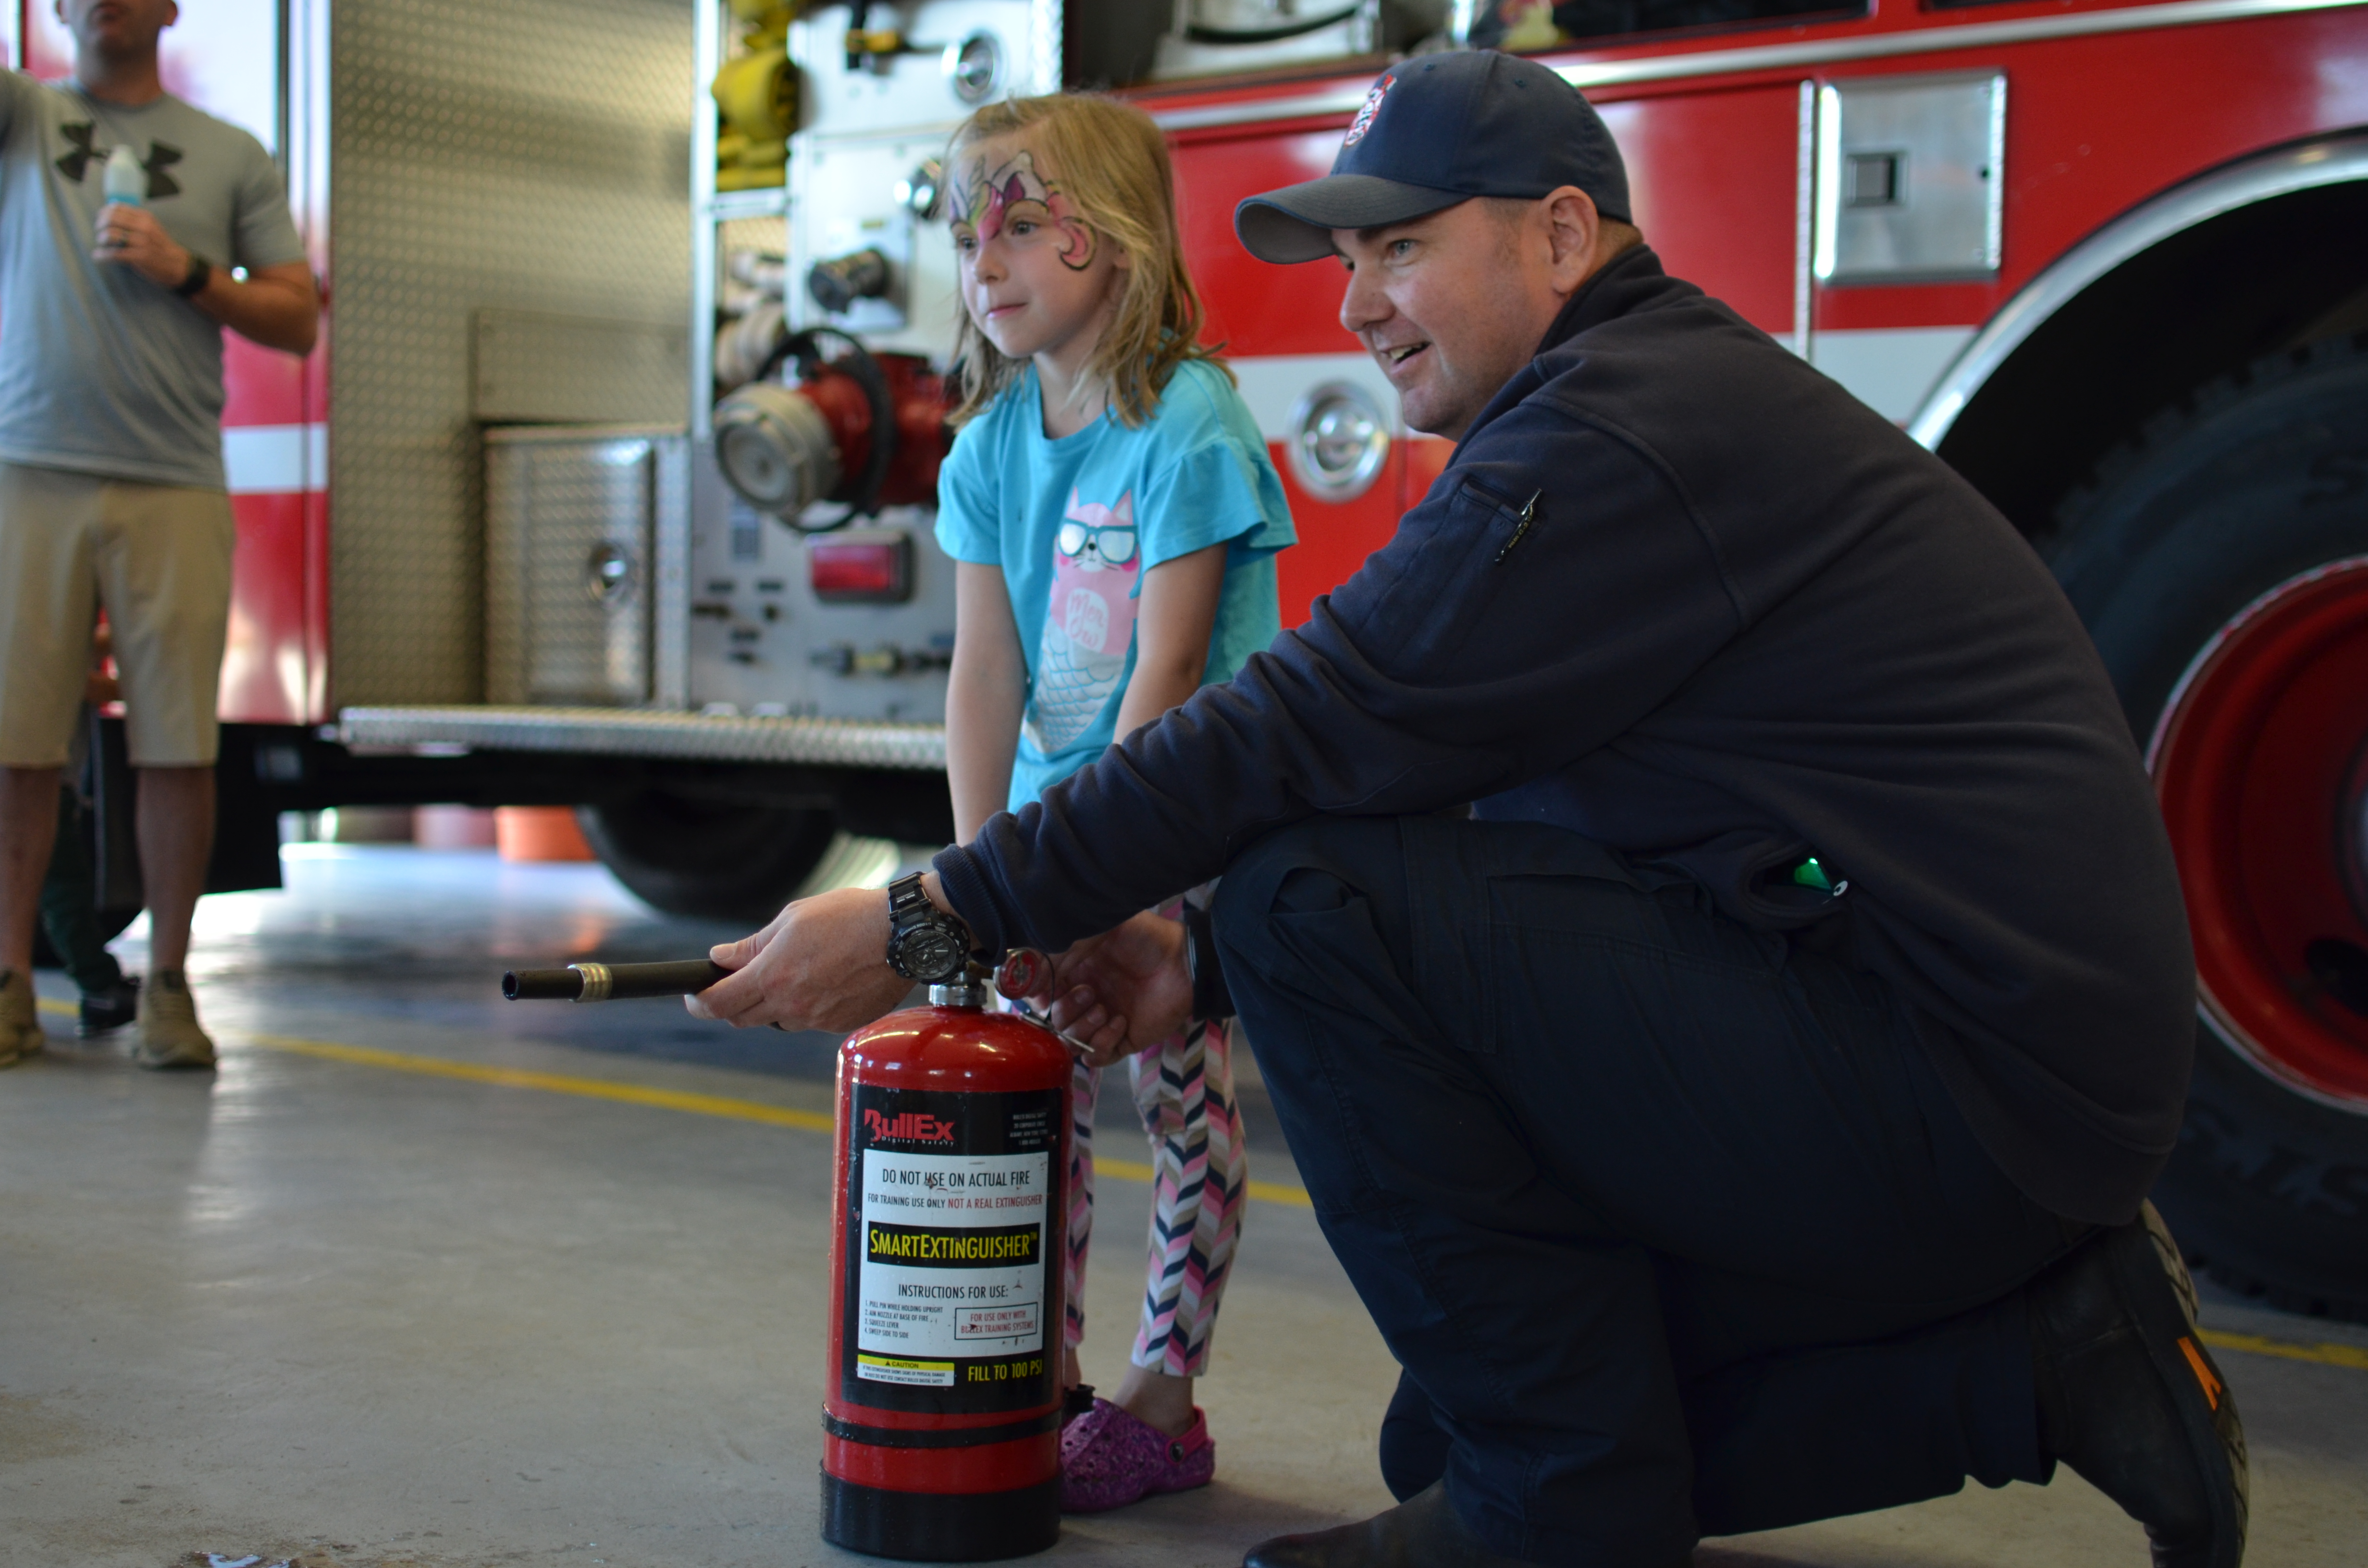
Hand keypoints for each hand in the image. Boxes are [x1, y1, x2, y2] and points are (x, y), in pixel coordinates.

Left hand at [93, 202, 192, 289]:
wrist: (177, 265)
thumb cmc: (160, 247)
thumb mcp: (151, 227)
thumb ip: (134, 220)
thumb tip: (110, 214)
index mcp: (145, 217)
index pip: (117, 208)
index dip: (103, 213)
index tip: (100, 220)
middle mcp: (143, 227)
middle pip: (111, 219)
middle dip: (100, 225)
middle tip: (100, 233)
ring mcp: (142, 242)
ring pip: (110, 235)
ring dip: (101, 239)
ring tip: (102, 245)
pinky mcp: (139, 257)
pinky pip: (114, 254)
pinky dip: (102, 255)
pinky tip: (99, 257)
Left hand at [684, 884, 912, 1032]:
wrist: (902, 935)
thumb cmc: (849, 917)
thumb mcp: (793, 918)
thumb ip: (753, 945)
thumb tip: (721, 958)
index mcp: (773, 976)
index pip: (719, 1003)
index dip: (698, 1003)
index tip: (694, 996)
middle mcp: (791, 1005)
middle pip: (742, 1018)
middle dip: (731, 1003)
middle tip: (735, 984)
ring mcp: (817, 1019)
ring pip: (778, 1020)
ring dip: (773, 1003)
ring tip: (796, 971)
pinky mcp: (840, 1024)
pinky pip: (810, 1020)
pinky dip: (807, 1005)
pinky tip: (825, 979)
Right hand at [1044, 911, 1192, 1065]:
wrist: (1186, 961)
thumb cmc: (1146, 939)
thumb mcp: (1100, 929)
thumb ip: (1063, 946)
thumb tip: (1029, 972)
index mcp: (1076, 972)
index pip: (1042, 994)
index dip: (1038, 996)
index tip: (1043, 993)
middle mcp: (1086, 998)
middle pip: (1053, 1021)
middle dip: (1065, 1010)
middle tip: (1090, 993)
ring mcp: (1103, 1021)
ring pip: (1070, 1042)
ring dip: (1081, 1028)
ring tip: (1105, 1010)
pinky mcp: (1122, 1040)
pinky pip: (1096, 1056)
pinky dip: (1101, 1044)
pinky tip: (1120, 1022)